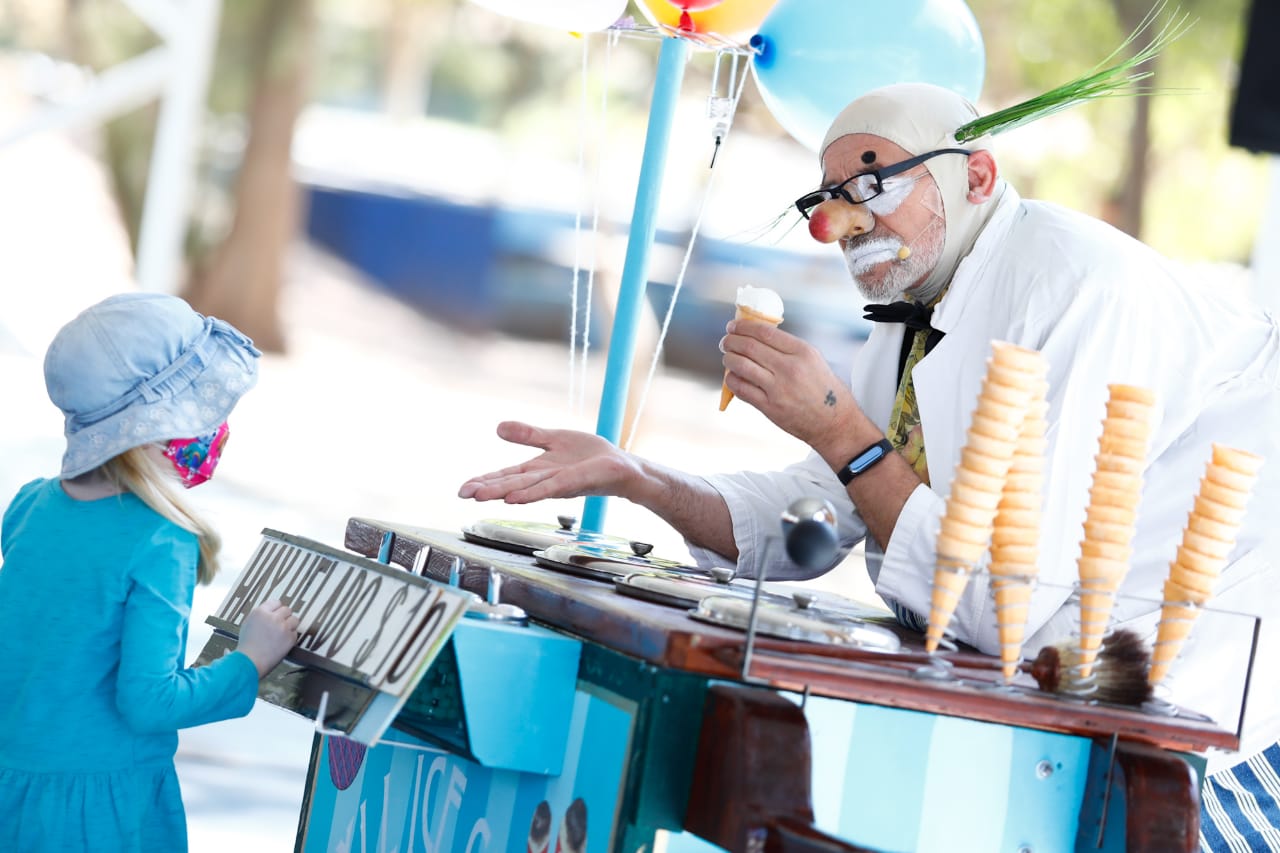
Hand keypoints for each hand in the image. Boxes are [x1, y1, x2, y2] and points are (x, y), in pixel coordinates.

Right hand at [237, 600, 299, 677]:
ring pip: (294, 619)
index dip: (277, 609)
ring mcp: (282, 627)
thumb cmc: (246, 646)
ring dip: (290, 625)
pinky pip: (295, 633)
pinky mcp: (290, 637)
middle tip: (280, 625)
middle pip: (287, 610)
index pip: (276, 602)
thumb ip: (260, 616)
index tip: (277, 614)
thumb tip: (270, 611)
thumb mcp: (248, 624)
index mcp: (260, 612)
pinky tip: (282, 643)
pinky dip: (290, 637)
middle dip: (284, 617)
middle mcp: (272, 617)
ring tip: (282, 633)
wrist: (249, 661)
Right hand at [457, 421, 643, 503]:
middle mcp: (544, 480)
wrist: (622, 467)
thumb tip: (498, 427)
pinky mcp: (574, 483)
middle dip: (486, 489)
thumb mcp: (554, 440)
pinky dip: (531, 494)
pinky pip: (549, 489)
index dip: (484, 480)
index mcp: (537, 470)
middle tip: (463, 494)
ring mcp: (558, 483)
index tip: (463, 489)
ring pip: (525, 488)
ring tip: (480, 496)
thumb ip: (528, 435)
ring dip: (502, 492)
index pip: (506, 476)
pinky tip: (514, 499)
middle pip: (510, 484)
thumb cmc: (590, 457)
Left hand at [720, 319, 862, 455]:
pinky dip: (732, 379)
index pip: (765, 332)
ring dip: (728, 358)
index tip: (734, 326)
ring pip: (741, 366)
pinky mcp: (769, 407)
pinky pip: (741, 389)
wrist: (833, 422)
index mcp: (802, 352)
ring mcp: (778, 388)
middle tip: (725, 341)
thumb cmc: (823, 389)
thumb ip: (787, 348)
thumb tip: (756, 336)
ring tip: (727, 356)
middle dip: (731, 341)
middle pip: (749, 347)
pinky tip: (732, 376)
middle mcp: (790, 368)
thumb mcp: (813, 360)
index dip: (744, 327)